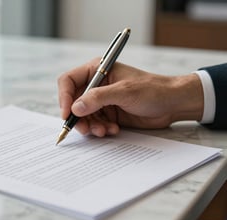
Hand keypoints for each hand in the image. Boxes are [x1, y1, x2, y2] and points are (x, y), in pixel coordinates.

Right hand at [57, 58, 203, 136]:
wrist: (172, 104)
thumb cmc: (152, 90)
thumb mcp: (124, 91)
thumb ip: (98, 98)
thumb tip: (75, 108)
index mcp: (97, 70)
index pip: (69, 81)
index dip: (64, 97)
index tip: (67, 114)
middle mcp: (96, 85)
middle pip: (73, 102)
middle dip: (78, 117)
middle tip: (86, 129)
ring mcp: (101, 101)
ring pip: (83, 116)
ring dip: (91, 126)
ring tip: (104, 131)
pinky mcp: (108, 114)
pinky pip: (95, 124)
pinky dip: (100, 129)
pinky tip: (113, 129)